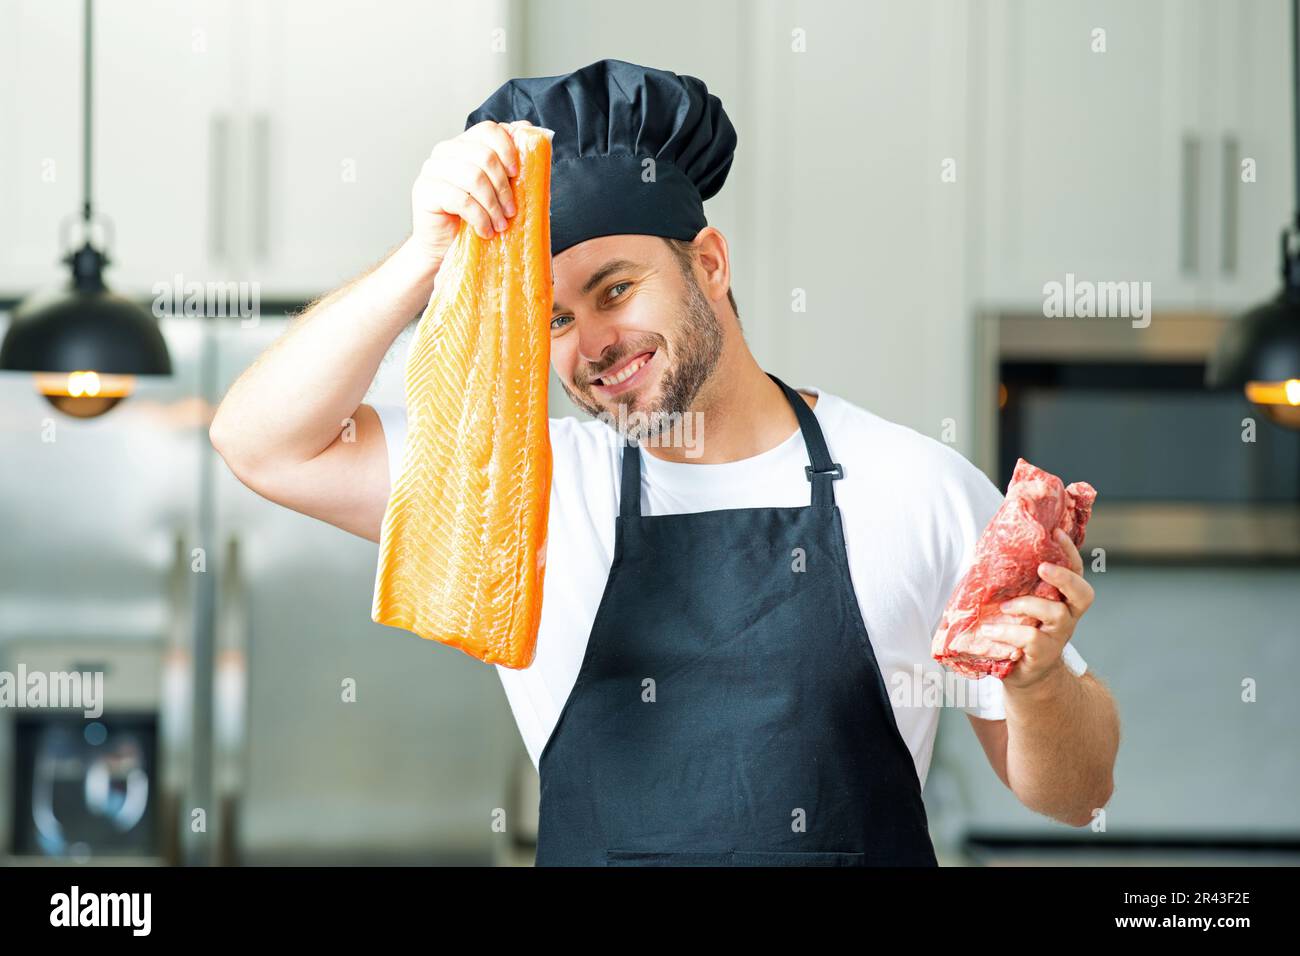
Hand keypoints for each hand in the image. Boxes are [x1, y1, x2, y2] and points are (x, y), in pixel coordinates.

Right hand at [408, 119, 532, 263]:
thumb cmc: (472, 217)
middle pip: (484, 156)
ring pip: (474, 177)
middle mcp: (445, 151)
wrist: (443, 246)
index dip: (507, 150)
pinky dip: (479, 218)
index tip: (516, 175)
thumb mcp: (496, 188)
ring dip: (493, 205)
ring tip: (500, 225)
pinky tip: (485, 231)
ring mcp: (432, 169)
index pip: (488, 130)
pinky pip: (461, 199)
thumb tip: (526, 128)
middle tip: (511, 211)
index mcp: (464, 143)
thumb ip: (507, 161)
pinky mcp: (425, 190)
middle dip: (503, 187)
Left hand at [979, 527, 1095, 690]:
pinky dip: (1009, 632)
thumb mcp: (1020, 604)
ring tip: (1005, 606)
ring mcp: (1058, 636)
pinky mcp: (1044, 655)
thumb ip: (1016, 583)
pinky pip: (1032, 639)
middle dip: (1064, 577)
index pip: (1075, 570)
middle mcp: (1068, 615)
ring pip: (1057, 614)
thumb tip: (990, 551)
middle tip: (1042, 568)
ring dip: (1029, 605)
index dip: (1070, 551)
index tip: (1056, 532)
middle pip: (1082, 593)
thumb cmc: (1019, 631)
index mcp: (1063, 598)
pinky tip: (990, 631)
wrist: (1025, 675)